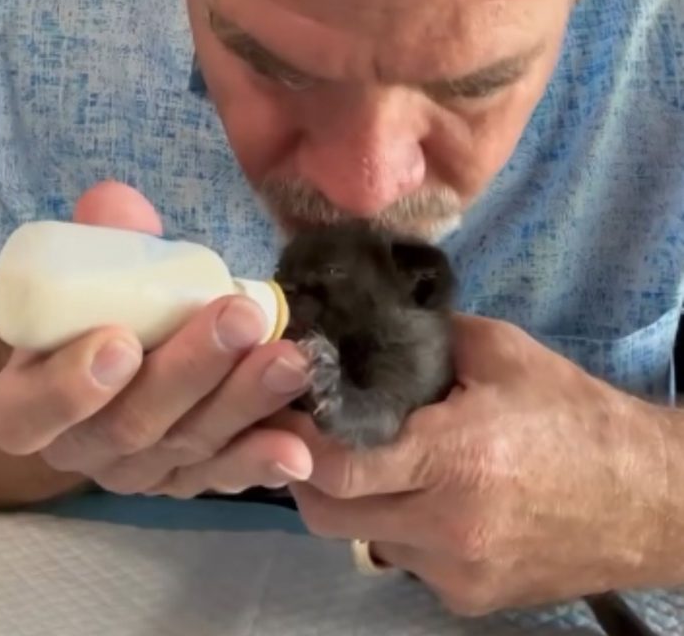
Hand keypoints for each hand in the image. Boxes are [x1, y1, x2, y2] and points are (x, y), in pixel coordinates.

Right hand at [0, 181, 312, 496]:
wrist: (120, 355)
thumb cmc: (99, 306)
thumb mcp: (89, 269)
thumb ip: (100, 239)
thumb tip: (116, 204)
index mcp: (29, 402)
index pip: (32, 412)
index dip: (69, 387)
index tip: (120, 341)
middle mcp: (81, 449)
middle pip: (129, 425)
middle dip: (190, 371)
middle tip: (239, 319)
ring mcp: (139, 472)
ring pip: (188, 446)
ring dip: (243, 403)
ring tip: (289, 361)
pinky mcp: (190, 481)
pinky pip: (226, 476)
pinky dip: (262, 461)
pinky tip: (298, 448)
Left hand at [283, 314, 666, 615]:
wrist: (648, 497)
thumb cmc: (571, 413)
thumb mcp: (498, 352)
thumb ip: (422, 340)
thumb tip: (358, 329)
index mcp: (453, 458)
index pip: (336, 465)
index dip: (296, 437)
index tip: (282, 406)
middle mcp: (446, 528)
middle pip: (329, 513)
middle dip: (308, 472)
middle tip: (311, 430)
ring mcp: (456, 574)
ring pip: (364, 537)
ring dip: (355, 499)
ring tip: (378, 458)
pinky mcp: (469, 601)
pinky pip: (405, 559)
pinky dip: (399, 526)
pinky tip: (428, 494)